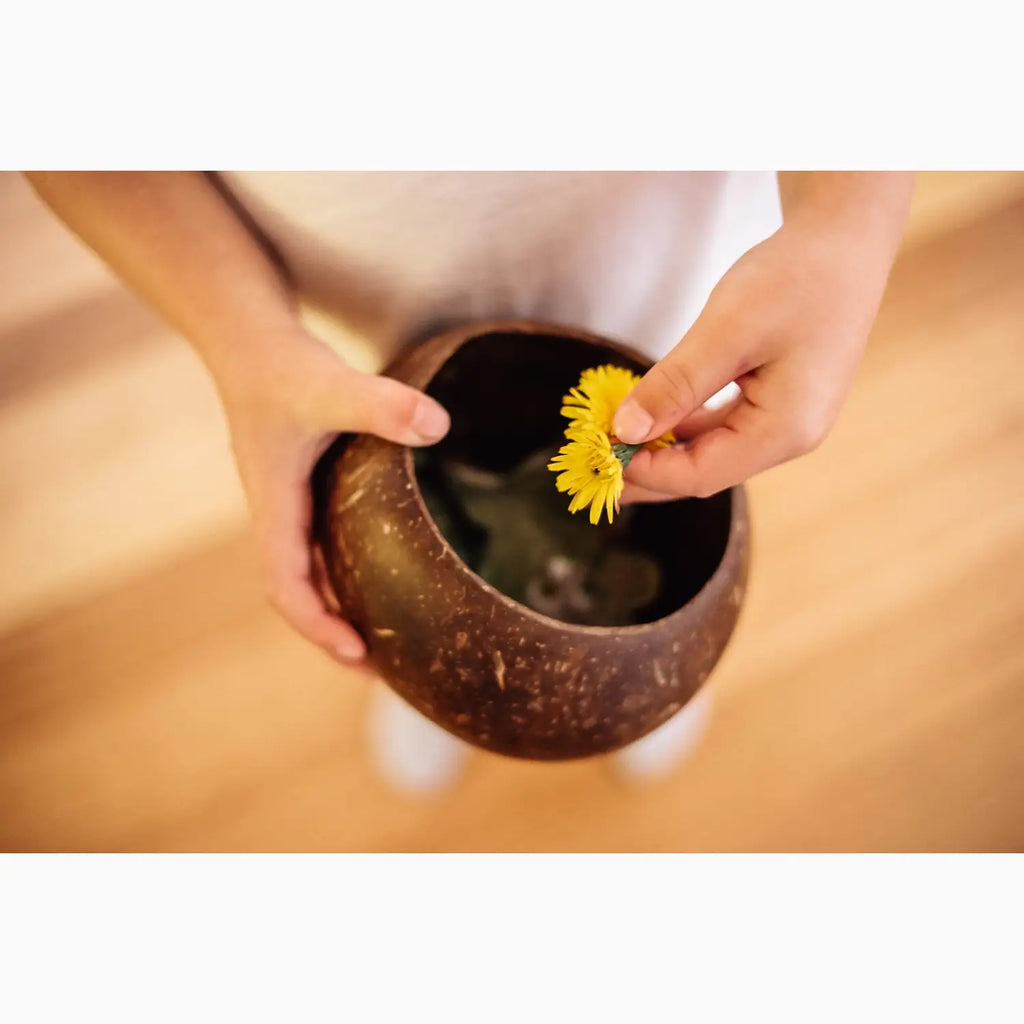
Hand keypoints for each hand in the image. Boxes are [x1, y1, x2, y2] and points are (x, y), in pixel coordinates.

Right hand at [218, 329, 449, 664]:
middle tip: (382, 668)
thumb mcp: (331, 384)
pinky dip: (344, 570)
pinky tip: (381, 569)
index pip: (287, 587)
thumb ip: (382, 404)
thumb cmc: (281, 364)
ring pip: (309, 572)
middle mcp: (278, 513)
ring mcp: (289, 502)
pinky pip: (320, 544)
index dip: (319, 626)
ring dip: (339, 605)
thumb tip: (439, 426)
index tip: (358, 656)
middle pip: (298, 593)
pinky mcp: (303, 485)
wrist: (247, 338)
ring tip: (385, 634)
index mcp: (276, 506)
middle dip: (333, 633)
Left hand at [614, 212, 901, 502]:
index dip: (645, 471)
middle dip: (647, 471)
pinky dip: (680, 427)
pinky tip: (646, 419)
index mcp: (785, 431)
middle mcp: (789, 438)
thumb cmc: (793, 279)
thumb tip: (624, 432)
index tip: (597, 454)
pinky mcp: (775, 404)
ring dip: (660, 449)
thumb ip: (673, 387)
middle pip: (703, 472)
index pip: (700, 474)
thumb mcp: (725, 331)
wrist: (843, 242)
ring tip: (609, 444)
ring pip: (708, 452)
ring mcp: (785, 424)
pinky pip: (719, 429)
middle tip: (590, 468)